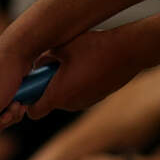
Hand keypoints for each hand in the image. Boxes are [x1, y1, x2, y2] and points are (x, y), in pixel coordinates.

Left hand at [26, 27, 142, 119]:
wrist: (131, 51)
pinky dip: (77, 85)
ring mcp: (86, 103)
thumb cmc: (94, 47)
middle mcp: (71, 104)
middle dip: (46, 88)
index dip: (29, 102)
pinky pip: (80, 94)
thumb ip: (43, 60)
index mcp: (57, 95)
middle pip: (49, 103)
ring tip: (71, 64)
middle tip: (51, 68)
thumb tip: (36, 66)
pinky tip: (86, 66)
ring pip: (65, 98)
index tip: (31, 86)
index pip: (33, 112)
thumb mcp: (60, 48)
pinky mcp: (98, 98)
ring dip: (63, 85)